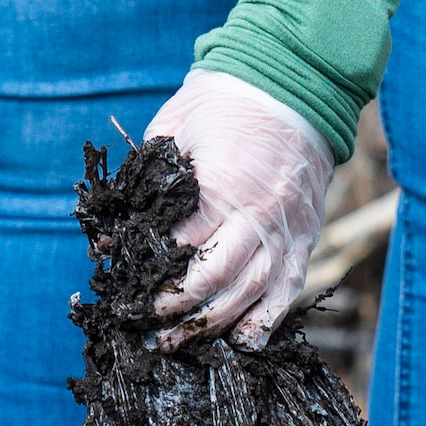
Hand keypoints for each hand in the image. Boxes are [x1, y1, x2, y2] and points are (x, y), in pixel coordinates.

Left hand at [145, 68, 334, 351]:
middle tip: (150, 329)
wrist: (292, 82)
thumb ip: (151, 180)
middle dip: (180, 309)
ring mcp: (286, 228)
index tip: (128, 290)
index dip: (154, 272)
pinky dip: (267, 319)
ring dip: (216, 324)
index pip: (183, 245)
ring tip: (182, 343)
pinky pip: (288, 287)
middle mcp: (258, 213)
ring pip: (252, 291)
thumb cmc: (221, 104)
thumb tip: (121, 228)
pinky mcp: (304, 236)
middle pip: (217, 278)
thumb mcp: (173, 131)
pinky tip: (243, 343)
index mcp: (221, 185)